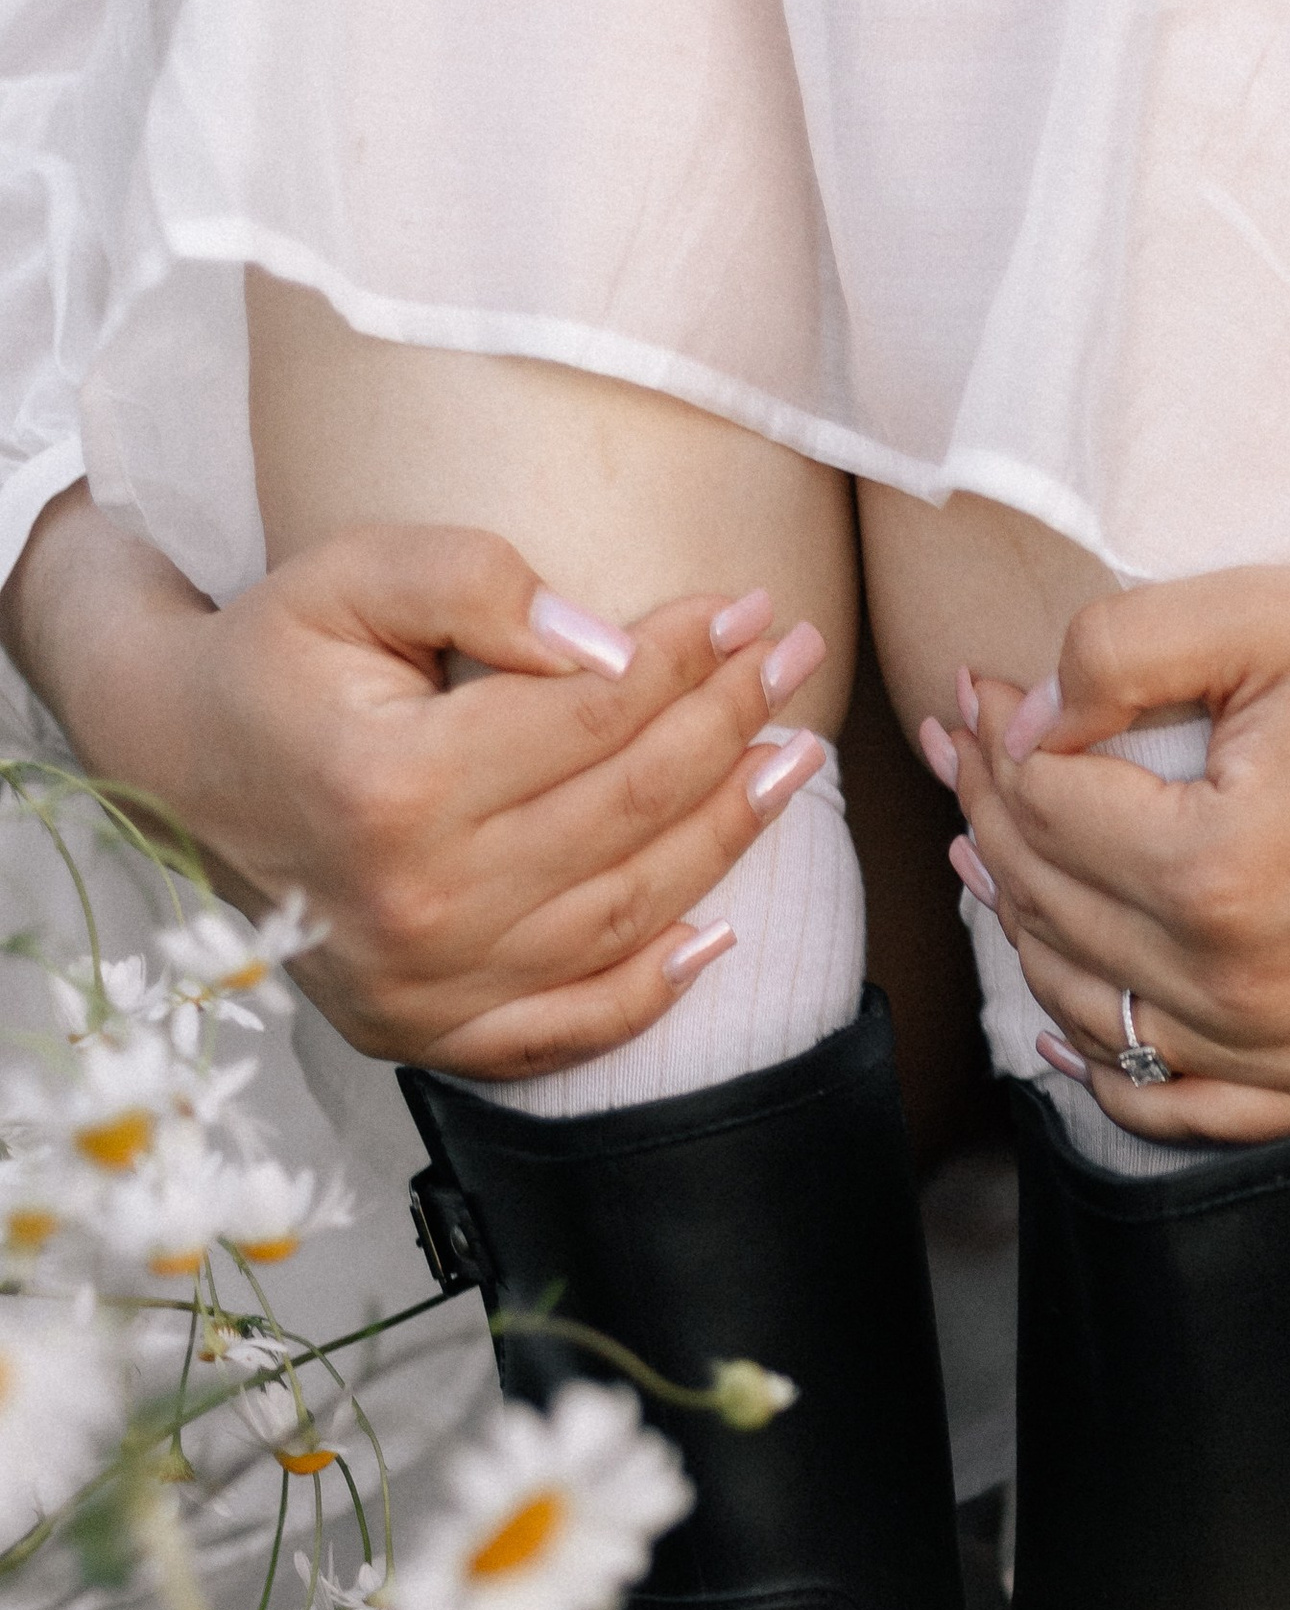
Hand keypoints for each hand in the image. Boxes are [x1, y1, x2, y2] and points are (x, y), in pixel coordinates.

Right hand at [2, 489, 828, 1075]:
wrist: (171, 760)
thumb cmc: (273, 656)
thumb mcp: (350, 577)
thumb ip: (475, 583)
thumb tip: (610, 645)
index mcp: (397, 786)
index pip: (594, 716)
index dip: (688, 657)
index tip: (752, 608)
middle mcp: (417, 903)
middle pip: (627, 810)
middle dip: (731, 727)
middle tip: (797, 663)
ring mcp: (425, 984)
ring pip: (625, 913)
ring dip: (727, 838)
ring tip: (793, 763)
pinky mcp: (425, 1032)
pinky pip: (568, 1028)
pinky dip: (654, 990)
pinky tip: (722, 933)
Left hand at [927, 364, 1289, 1143]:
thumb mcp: (1259, 611)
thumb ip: (1110, 654)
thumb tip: (1015, 725)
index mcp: (1219, 873)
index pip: (1040, 813)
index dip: (988, 741)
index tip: (973, 690)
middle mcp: (1249, 984)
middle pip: (1053, 907)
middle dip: (992, 818)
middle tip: (966, 751)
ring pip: (1095, 1006)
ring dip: (1027, 927)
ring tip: (997, 850)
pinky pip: (1189, 1108)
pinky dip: (1116, 1077)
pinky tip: (1066, 1024)